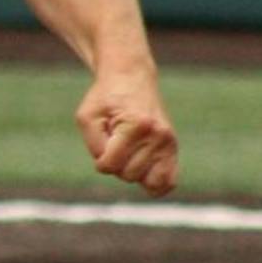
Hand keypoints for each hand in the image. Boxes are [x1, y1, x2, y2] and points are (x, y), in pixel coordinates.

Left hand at [77, 69, 177, 195]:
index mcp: (137, 126)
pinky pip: (168, 183)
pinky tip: (143, 170)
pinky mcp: (173, 148)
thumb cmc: (105, 99)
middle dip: (117, 164)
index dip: (100, 160)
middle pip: (128, 175)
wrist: (131, 79)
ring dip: (132, 171)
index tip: (103, 142)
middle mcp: (158, 135)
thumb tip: (111, 168)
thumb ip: (95, 146)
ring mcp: (169, 143)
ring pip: (147, 183)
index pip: (111, 166)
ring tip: (130, 149)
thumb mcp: (87, 118)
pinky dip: (154, 183)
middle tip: (117, 141)